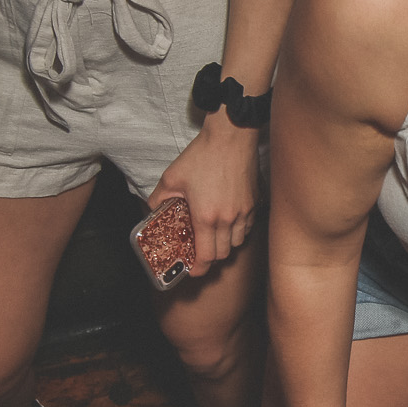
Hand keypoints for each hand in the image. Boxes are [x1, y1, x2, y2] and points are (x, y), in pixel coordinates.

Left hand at [150, 113, 260, 273]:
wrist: (231, 136)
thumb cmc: (202, 155)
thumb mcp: (171, 177)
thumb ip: (159, 198)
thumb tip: (152, 209)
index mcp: (206, 217)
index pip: (207, 256)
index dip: (199, 269)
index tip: (194, 270)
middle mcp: (228, 219)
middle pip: (223, 254)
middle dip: (211, 257)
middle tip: (201, 250)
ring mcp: (244, 211)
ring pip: (238, 241)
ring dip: (226, 243)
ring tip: (215, 234)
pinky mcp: (255, 202)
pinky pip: (248, 225)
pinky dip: (238, 229)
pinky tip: (229, 219)